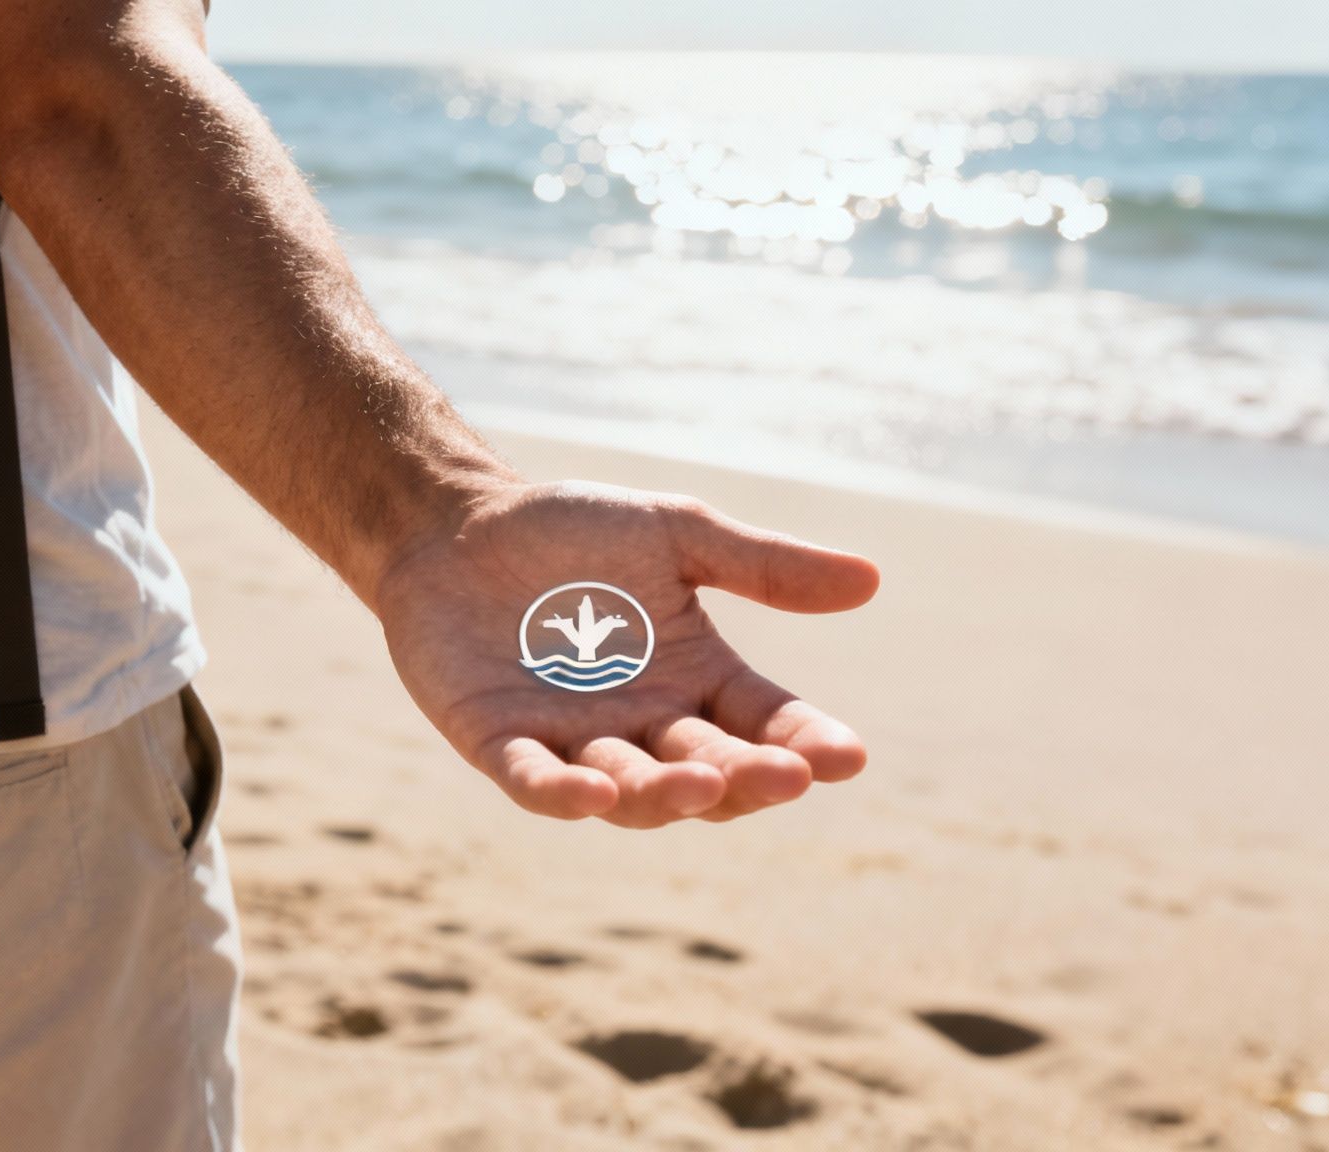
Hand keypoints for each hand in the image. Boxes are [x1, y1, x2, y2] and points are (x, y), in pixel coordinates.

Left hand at [374, 481, 879, 826]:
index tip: (847, 755)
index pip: (765, 723)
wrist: (456, 523)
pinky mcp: (496, 741)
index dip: (805, 744)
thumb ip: (762, 565)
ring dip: (664, 793)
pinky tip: (594, 796)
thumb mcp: (676, 534)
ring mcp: (570, 741)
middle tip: (786, 776)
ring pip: (629, 789)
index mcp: (696, 679)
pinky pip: (533, 781)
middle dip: (745, 778)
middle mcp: (642, 724)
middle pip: (707, 770)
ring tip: (697, 784)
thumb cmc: (572, 532)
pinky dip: (561, 795)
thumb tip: (872, 580)